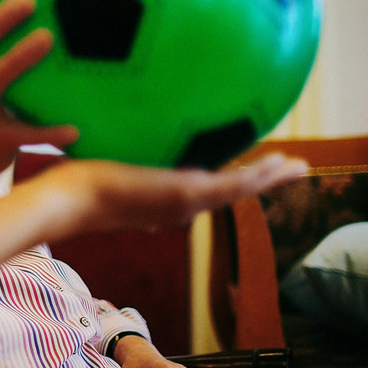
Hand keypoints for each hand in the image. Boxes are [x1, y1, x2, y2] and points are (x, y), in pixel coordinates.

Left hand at [36, 152, 306, 237]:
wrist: (68, 199)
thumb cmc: (76, 185)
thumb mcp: (107, 175)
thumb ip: (119, 172)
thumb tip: (119, 161)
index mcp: (165, 202)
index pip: (208, 193)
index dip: (234, 184)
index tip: (253, 174)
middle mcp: (178, 206)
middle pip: (231, 193)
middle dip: (263, 181)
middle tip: (294, 171)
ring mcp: (182, 203)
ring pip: (238, 190)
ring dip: (269, 178)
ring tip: (298, 167)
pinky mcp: (183, 194)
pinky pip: (230, 185)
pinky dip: (257, 177)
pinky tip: (276, 166)